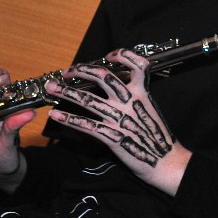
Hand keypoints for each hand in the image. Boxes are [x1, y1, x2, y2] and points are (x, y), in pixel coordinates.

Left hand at [46, 49, 190, 195]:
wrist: (166, 162)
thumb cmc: (158, 136)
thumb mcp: (151, 108)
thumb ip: (136, 95)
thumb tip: (120, 86)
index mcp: (143, 92)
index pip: (136, 64)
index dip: (122, 55)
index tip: (108, 56)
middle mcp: (130, 101)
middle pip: (103, 76)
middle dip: (81, 70)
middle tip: (66, 71)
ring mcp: (120, 118)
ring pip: (88, 99)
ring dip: (66, 92)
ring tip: (52, 88)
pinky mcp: (112, 136)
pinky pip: (86, 124)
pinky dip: (69, 118)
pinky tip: (56, 114)